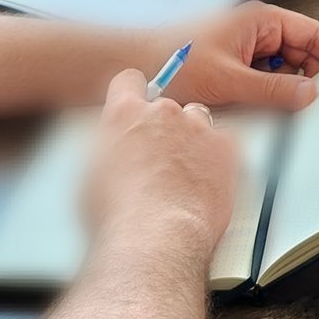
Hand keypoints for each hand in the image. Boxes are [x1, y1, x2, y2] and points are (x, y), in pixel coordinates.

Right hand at [84, 68, 238, 256]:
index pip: (128, 81)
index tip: (136, 106)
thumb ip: (107, 148)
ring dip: (192, 139)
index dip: (132, 93)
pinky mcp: (226, 148)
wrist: (156, 237)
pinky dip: (218, 158)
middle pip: (167, 106)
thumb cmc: (119, 216)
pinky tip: (205, 183)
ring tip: (184, 174)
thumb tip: (114, 149)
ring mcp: (197, 128)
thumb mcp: (92, 175)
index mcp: (125, 114)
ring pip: (198, 120)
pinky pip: (224, 143)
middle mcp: (163, 114)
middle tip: (159, 160)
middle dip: (163, 127)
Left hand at [162, 0, 318, 110]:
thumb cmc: (172, 63)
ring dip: (288, 89)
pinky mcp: (233, 65)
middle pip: (300, 53)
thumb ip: (273, 89)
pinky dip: (270, 94)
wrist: (132, 68)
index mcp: (260, 20)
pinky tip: (269, 111)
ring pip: (282, 69)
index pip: (312, 33)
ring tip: (293, 112)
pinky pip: (263, 79)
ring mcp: (244, 48)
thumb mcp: (229, 80)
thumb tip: (311, 93)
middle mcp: (255, 30)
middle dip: (310, 77)